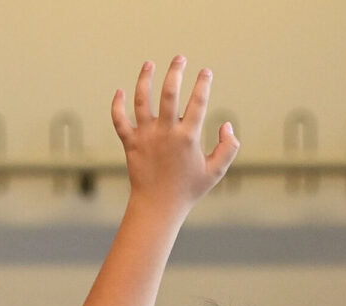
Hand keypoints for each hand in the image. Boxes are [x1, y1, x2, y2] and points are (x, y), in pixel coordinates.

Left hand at [111, 57, 237, 210]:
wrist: (158, 207)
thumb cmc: (188, 190)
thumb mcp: (215, 172)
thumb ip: (228, 148)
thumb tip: (226, 125)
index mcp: (188, 137)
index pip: (198, 102)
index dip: (203, 84)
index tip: (206, 72)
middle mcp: (165, 133)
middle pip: (169, 93)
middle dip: (175, 72)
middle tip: (180, 59)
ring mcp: (146, 136)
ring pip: (141, 100)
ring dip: (145, 78)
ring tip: (149, 64)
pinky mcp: (130, 143)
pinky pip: (119, 120)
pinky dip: (117, 105)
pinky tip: (120, 91)